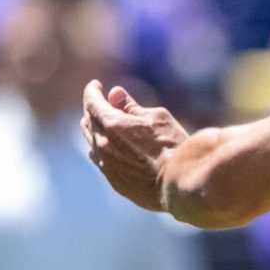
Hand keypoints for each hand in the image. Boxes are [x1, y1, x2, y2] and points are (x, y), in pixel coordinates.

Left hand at [80, 80, 185, 212]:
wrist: (181, 182)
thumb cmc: (173, 145)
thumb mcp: (156, 117)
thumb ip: (131, 106)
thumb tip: (115, 93)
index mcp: (112, 124)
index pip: (91, 101)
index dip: (92, 90)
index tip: (97, 86)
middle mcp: (103, 145)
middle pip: (88, 122)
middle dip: (94, 110)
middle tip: (105, 105)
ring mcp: (106, 165)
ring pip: (92, 143)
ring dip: (97, 131)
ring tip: (109, 127)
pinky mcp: (115, 182)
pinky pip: (101, 161)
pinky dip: (103, 149)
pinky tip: (116, 148)